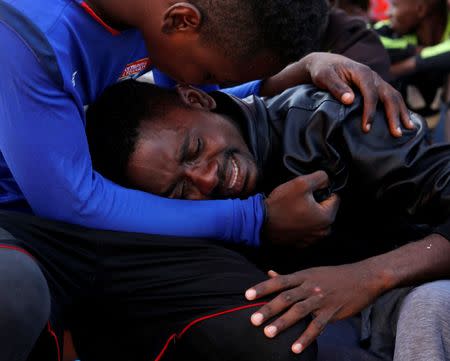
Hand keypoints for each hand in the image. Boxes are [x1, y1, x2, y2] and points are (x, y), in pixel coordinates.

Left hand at [245, 263, 383, 353]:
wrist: (363, 277)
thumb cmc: (333, 276)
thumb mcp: (311, 273)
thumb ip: (290, 277)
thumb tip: (269, 273)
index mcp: (303, 276)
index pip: (279, 281)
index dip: (262, 287)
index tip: (246, 295)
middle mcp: (310, 287)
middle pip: (286, 297)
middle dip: (268, 308)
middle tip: (252, 320)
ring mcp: (321, 299)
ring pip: (299, 311)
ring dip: (283, 323)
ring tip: (268, 333)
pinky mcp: (333, 312)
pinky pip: (317, 326)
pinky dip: (305, 337)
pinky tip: (294, 348)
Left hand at [260, 53, 413, 136]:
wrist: (325, 62)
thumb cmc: (323, 70)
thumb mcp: (324, 77)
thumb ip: (336, 87)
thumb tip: (349, 100)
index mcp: (362, 72)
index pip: (370, 93)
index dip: (370, 111)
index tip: (366, 127)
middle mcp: (373, 76)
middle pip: (389, 95)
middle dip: (393, 115)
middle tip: (396, 133)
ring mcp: (377, 82)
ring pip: (394, 96)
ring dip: (402, 113)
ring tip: (408, 129)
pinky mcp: (376, 87)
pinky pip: (391, 98)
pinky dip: (399, 109)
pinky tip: (404, 121)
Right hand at [263, 171, 339, 246]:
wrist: (260, 222)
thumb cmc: (280, 205)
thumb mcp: (301, 183)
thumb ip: (320, 178)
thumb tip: (327, 180)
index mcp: (327, 218)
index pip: (334, 197)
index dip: (321, 190)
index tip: (307, 192)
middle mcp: (322, 231)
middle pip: (325, 209)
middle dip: (315, 202)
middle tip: (299, 199)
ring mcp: (311, 239)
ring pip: (315, 219)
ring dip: (307, 213)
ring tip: (293, 209)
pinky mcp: (300, 242)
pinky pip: (305, 228)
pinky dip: (300, 223)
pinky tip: (290, 218)